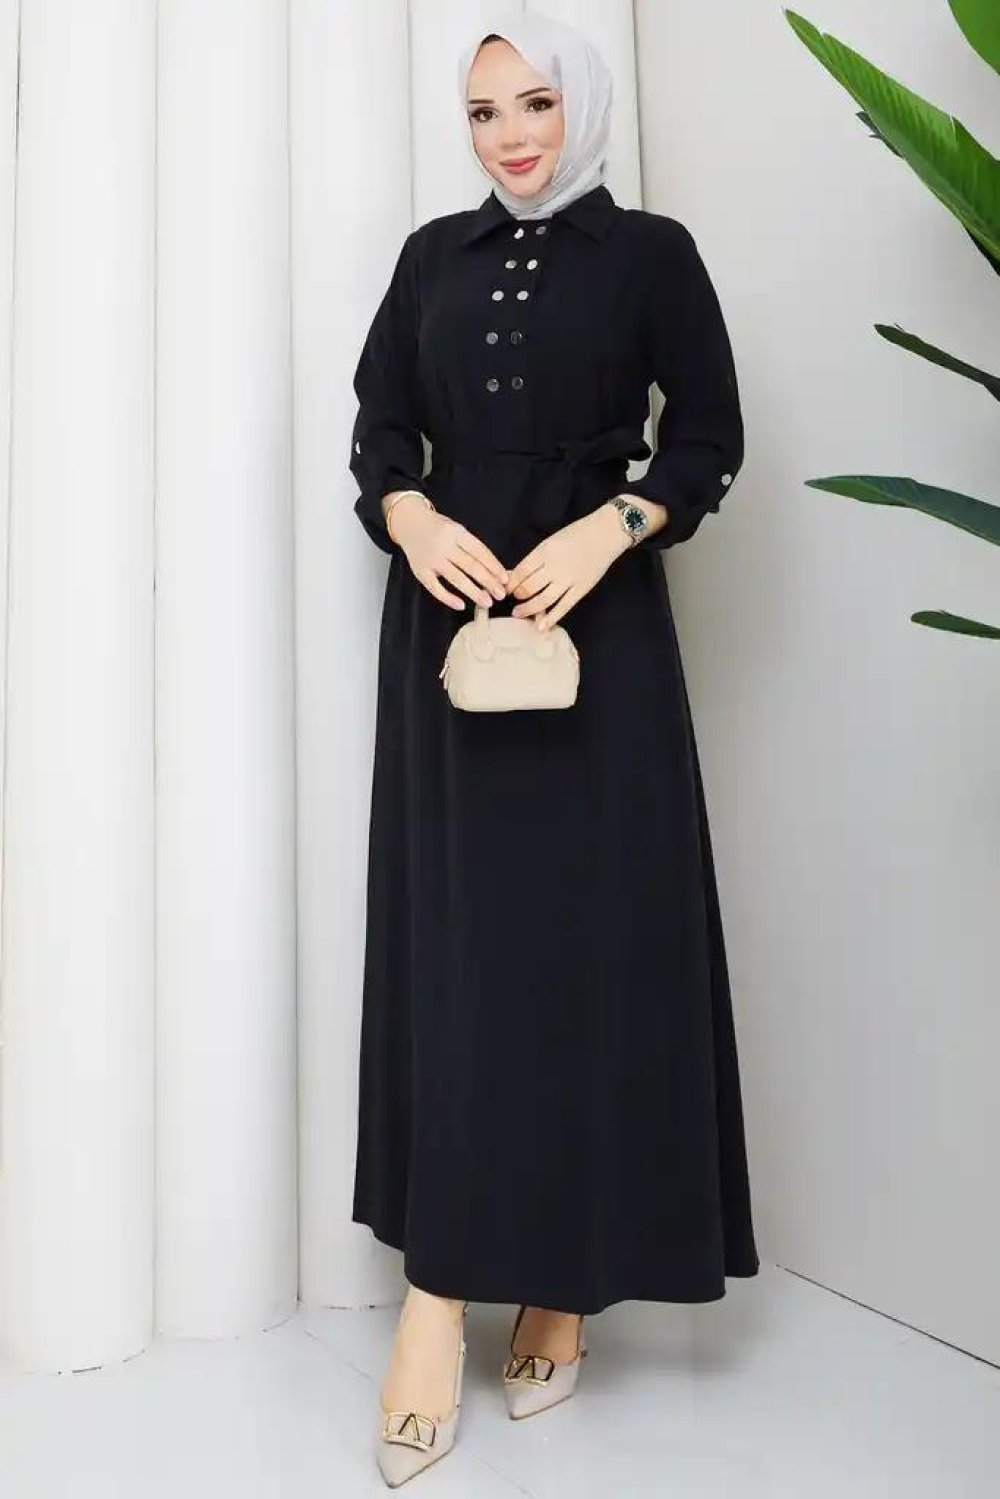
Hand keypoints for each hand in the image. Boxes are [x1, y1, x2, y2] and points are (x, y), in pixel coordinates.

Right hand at [388, 494, 508, 610]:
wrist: (408, 522)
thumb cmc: (438, 528)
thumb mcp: (456, 529)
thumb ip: (471, 547)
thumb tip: (493, 570)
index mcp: (456, 532)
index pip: (479, 551)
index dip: (493, 566)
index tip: (505, 579)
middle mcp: (443, 545)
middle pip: (470, 566)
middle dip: (488, 581)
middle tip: (501, 594)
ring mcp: (431, 559)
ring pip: (456, 578)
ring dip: (473, 591)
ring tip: (487, 602)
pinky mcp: (420, 571)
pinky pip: (435, 588)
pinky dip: (448, 598)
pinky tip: (461, 605)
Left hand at [506, 505, 631, 629]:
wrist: (605, 534)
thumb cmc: (575, 535)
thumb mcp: (550, 542)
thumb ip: (534, 560)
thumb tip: (513, 575)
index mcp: (545, 551)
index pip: (521, 572)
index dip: (511, 583)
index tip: (505, 589)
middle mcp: (555, 566)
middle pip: (529, 587)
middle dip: (518, 596)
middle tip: (514, 599)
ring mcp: (569, 579)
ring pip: (543, 600)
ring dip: (528, 609)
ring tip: (519, 613)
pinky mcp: (581, 589)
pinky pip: (564, 606)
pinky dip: (551, 618)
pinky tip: (541, 626)